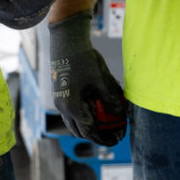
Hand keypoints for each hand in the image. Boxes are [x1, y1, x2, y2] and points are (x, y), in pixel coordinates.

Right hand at [47, 11, 128, 145]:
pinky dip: (82, 116)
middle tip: (110, 135)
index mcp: (72, 106)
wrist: (66, 41)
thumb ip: (110, 99)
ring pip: (72, 122)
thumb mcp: (101, 80)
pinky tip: (94, 109)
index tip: (116, 139)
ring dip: (86, 126)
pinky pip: (70, 112)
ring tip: (103, 125)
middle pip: (78, 131)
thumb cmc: (84, 59)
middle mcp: (62, 106)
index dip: (103, 138)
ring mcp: (59, 100)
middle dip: (94, 135)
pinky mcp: (60, 93)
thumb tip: (120, 114)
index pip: (88, 131)